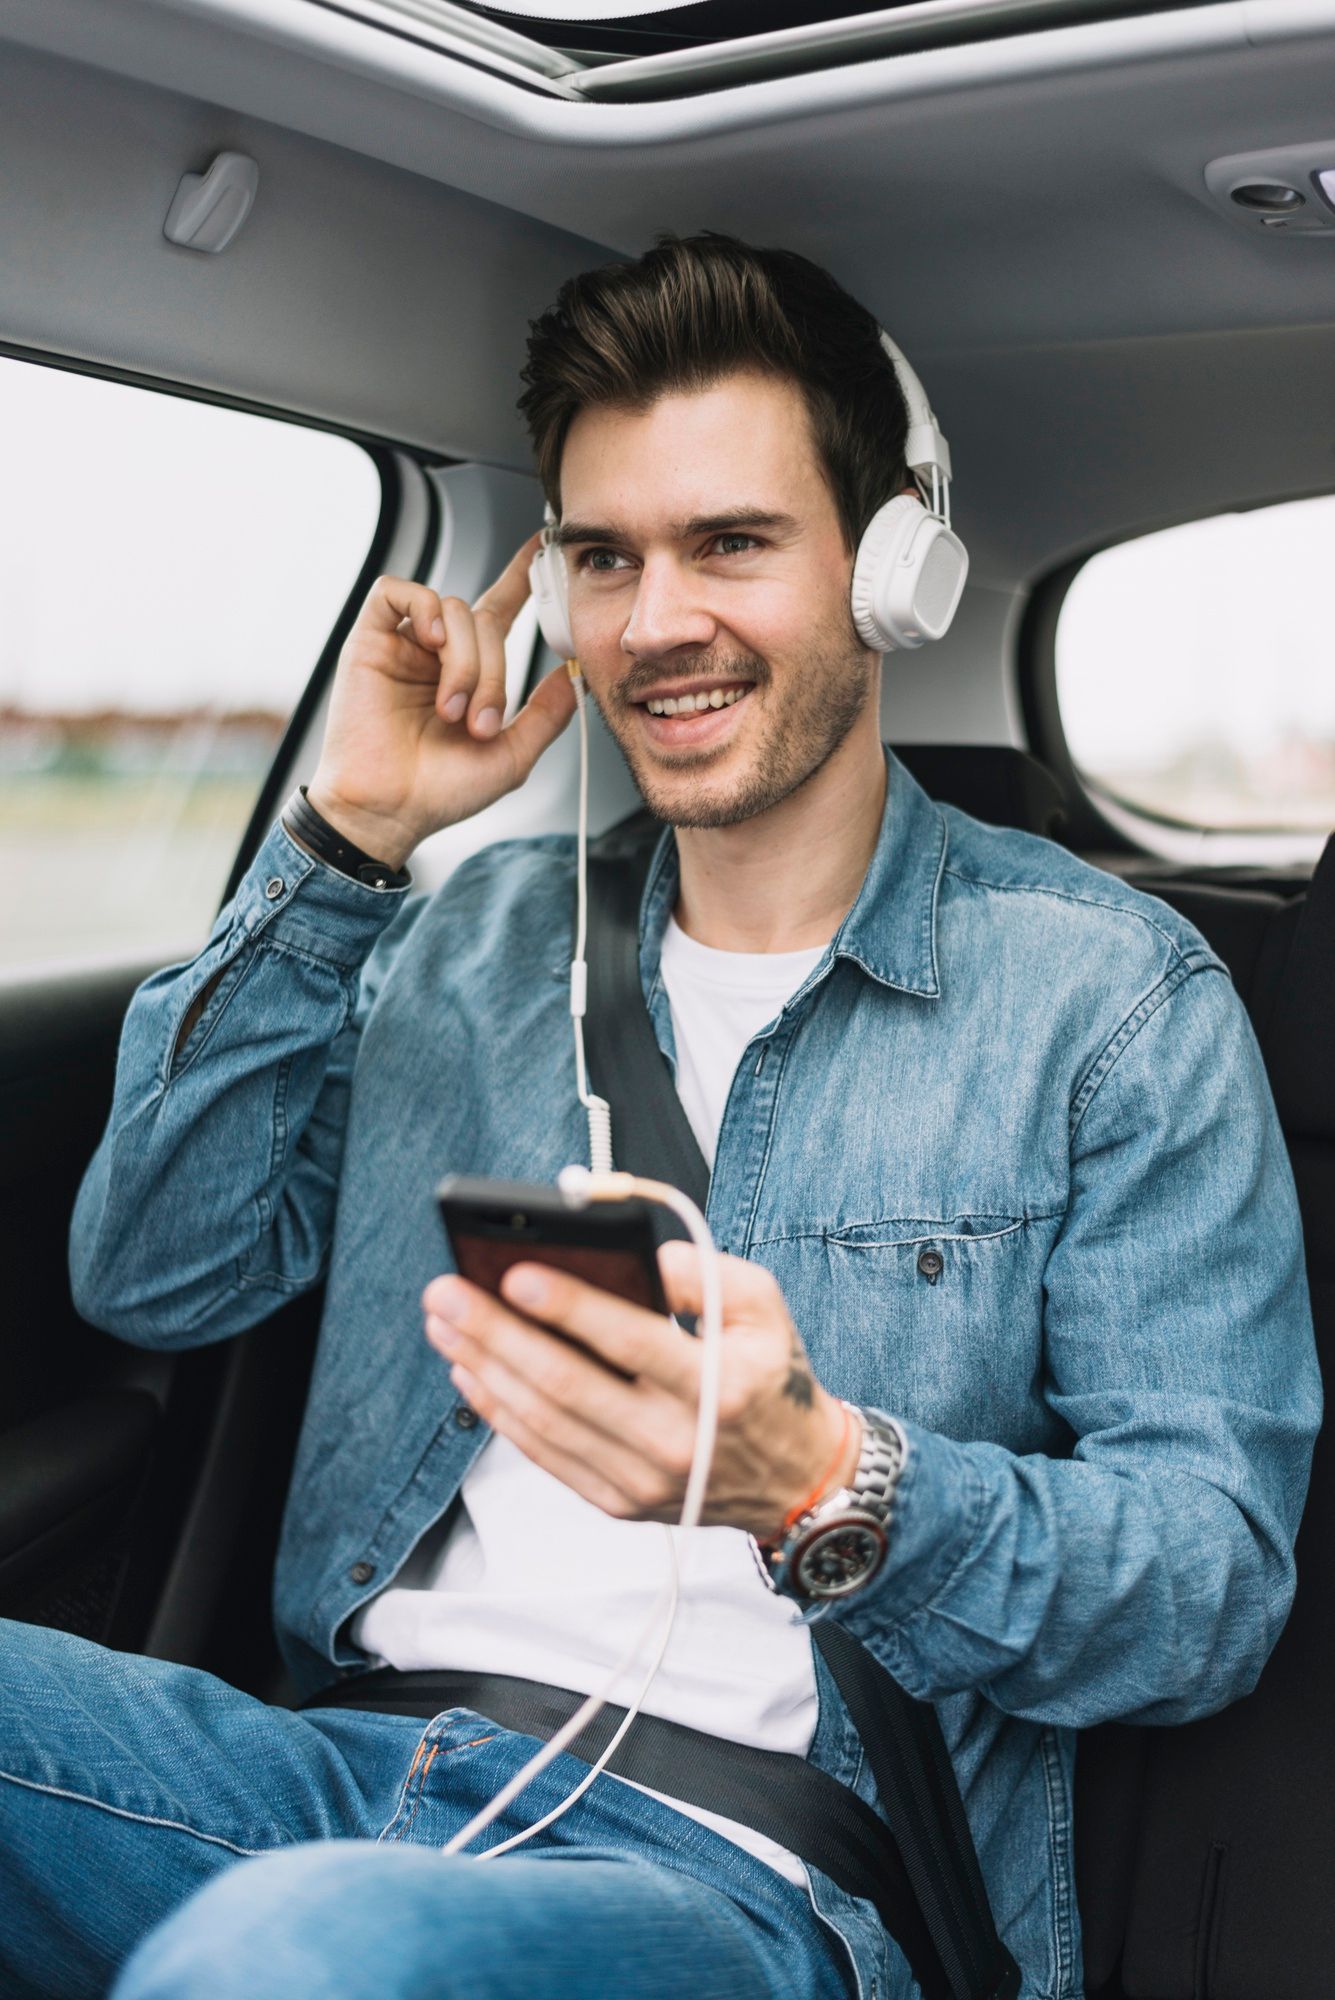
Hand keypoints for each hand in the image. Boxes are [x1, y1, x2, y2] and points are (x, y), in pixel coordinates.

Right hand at [306, 536, 575, 867]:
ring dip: (463, 661)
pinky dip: (423, 609)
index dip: (521, 580)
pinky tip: (430, 643)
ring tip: (450, 709)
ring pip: (451, 610)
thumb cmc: (439, 792)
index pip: (498, 611)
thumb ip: (546, 713)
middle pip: (482, 620)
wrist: (389, 810)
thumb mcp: (512, 756)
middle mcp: (437, 654)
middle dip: (493, 671)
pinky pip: (398, 593)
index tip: (544, 549)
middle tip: (480, 721)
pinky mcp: (369, 640)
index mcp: (469, 674)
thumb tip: (572, 674)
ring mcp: (404, 646)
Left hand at [421, 1245, 859, 1538]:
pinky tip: (469, 1371)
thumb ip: (705, 1274)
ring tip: (444, 1323)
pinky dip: (500, 1413)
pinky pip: (544, 1455)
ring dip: (485, 1368)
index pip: (631, 1343)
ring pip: (545, 1422)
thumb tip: (640, 1259)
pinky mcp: (617, 1502)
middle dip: (497, 1335)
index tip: (515, 1275)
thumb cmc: (771, 1379)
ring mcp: (642, 1480)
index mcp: (718, 1388)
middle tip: (448, 1294)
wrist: (795, 1479)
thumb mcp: (764, 1308)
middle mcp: (676, 1442)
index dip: (570, 1308)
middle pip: (568, 1385)